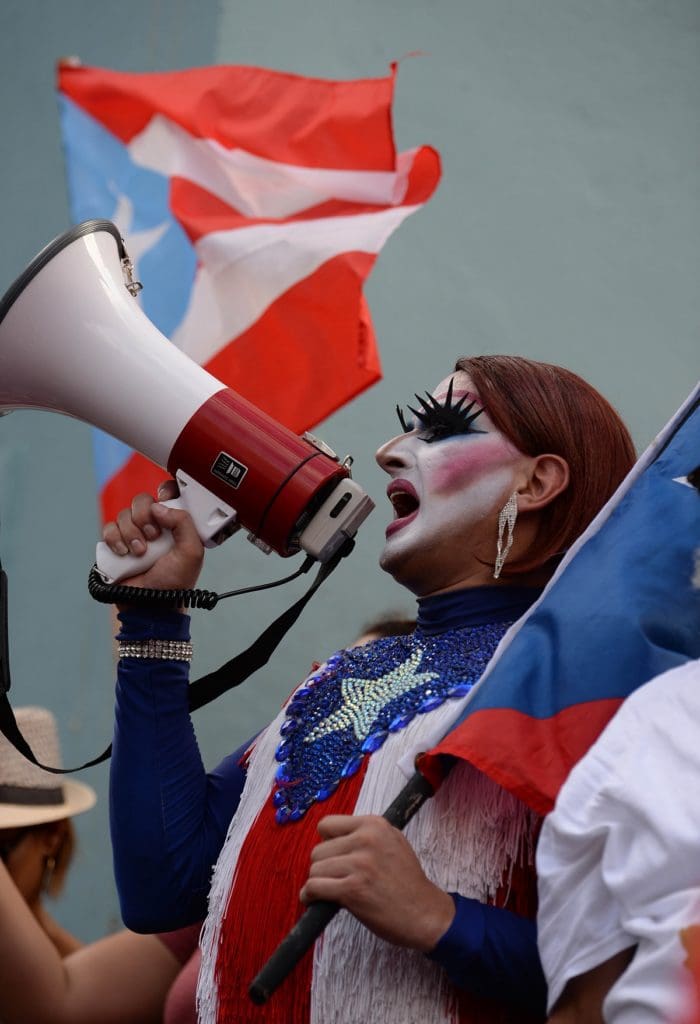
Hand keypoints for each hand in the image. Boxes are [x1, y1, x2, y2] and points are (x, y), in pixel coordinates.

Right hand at [102, 481, 203, 592]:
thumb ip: (184, 522)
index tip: (165, 498)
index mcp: (174, 524)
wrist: (150, 605)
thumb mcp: (192, 552)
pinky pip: (108, 528)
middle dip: (145, 516)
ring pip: (124, 514)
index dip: (165, 491)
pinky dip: (115, 539)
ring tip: (140, 553)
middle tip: (153, 536)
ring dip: (131, 533)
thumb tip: (159, 506)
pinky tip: (124, 553)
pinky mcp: (115, 544)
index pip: (168, 494)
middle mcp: (154, 526)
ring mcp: (133, 534)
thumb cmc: (175, 582)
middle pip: (142, 501)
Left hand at [300, 814, 454, 951]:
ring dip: (318, 883)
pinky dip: (310, 896)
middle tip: (336, 879)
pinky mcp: (353, 889)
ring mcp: (360, 864)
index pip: (327, 825)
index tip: (335, 856)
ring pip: (315, 869)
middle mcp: (366, 839)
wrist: (425, 913)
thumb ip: (365, 834)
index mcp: (374, 824)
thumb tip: (331, 838)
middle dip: (323, 867)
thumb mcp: (393, 842)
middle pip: (318, 850)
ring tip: (330, 891)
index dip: (327, 843)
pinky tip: (315, 900)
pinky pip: (314, 887)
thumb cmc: (407, 881)